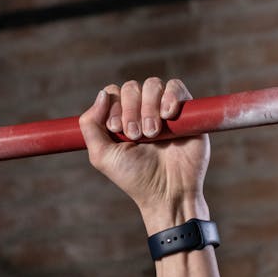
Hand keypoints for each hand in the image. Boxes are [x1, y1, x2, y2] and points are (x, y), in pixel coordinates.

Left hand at [79, 77, 209, 231]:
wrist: (168, 192)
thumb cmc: (135, 177)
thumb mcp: (102, 156)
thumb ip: (90, 125)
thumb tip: (102, 94)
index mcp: (122, 118)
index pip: (113, 93)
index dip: (113, 107)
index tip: (117, 130)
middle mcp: (142, 110)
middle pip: (131, 87)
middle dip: (131, 110)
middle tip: (136, 136)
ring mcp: (164, 109)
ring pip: (152, 84)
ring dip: (149, 107)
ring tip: (153, 133)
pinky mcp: (186, 110)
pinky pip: (176, 86)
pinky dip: (170, 96)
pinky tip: (168, 115)